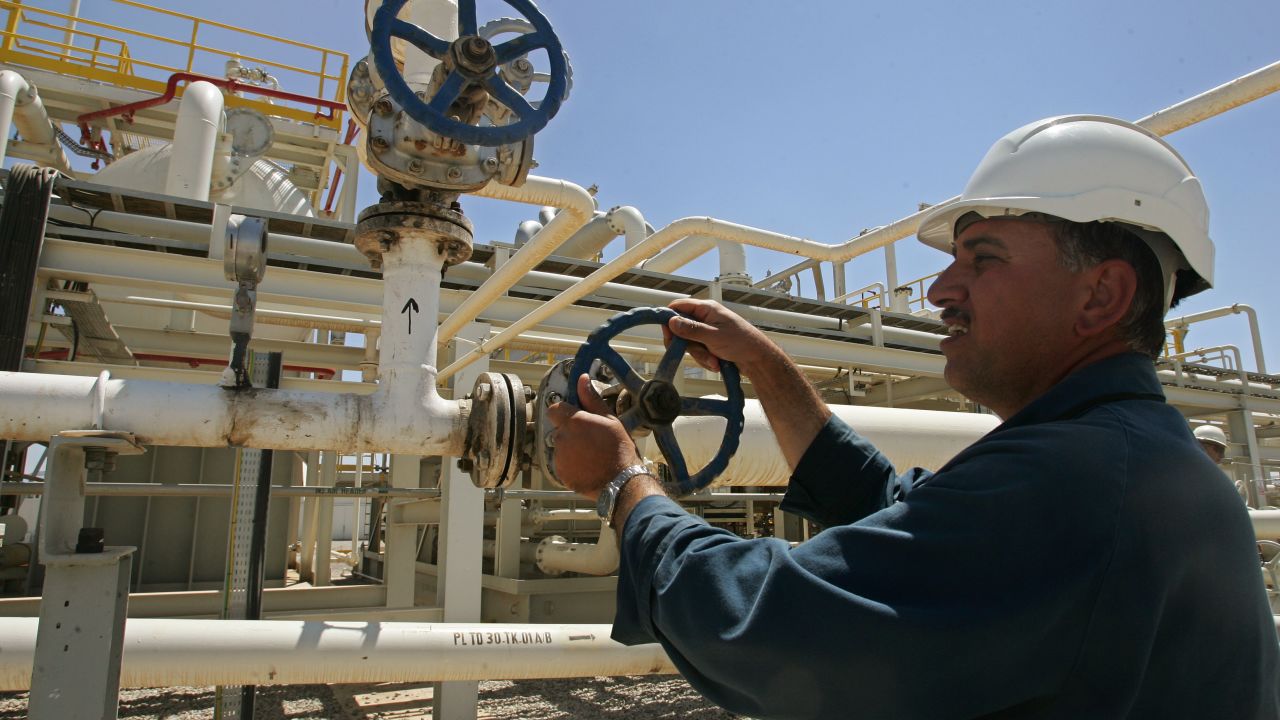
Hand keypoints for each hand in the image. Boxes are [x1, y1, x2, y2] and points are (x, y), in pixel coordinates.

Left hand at [545, 373, 642, 500]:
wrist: (620, 482)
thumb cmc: (619, 449)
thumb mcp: (609, 420)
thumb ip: (591, 399)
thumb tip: (581, 378)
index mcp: (573, 422)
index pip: (554, 409)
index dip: (564, 412)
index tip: (577, 418)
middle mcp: (562, 438)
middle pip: (559, 429)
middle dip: (570, 431)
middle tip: (590, 439)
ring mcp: (559, 457)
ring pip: (560, 446)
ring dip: (571, 448)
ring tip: (591, 455)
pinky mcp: (560, 473)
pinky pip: (562, 463)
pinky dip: (571, 464)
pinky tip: (588, 466)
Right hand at [665, 298, 778, 374]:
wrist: (758, 359)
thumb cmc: (742, 342)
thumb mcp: (713, 336)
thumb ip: (691, 329)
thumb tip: (671, 322)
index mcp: (706, 309)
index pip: (679, 306)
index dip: (670, 319)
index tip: (668, 335)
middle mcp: (706, 318)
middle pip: (681, 329)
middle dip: (688, 345)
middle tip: (697, 352)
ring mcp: (708, 331)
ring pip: (690, 343)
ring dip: (700, 355)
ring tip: (714, 360)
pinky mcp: (710, 343)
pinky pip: (698, 352)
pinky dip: (705, 359)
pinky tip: (717, 363)